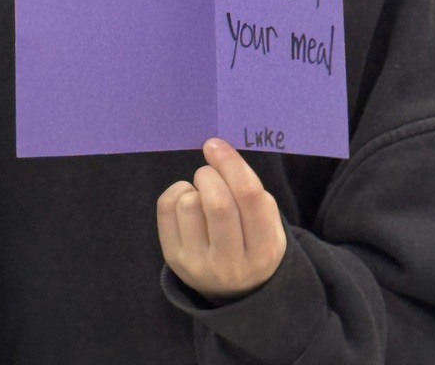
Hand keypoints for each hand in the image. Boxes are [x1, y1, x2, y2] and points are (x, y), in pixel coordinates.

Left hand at [157, 138, 285, 301]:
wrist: (233, 290)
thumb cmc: (252, 241)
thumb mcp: (267, 222)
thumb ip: (251, 189)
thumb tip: (220, 152)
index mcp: (264, 249)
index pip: (249, 196)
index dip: (231, 163)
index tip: (216, 144)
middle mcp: (231, 263)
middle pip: (217, 201)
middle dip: (209, 173)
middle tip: (209, 172)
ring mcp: (199, 265)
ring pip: (189, 203)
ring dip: (194, 187)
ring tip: (202, 195)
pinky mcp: (174, 259)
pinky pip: (167, 207)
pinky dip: (177, 193)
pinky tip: (188, 202)